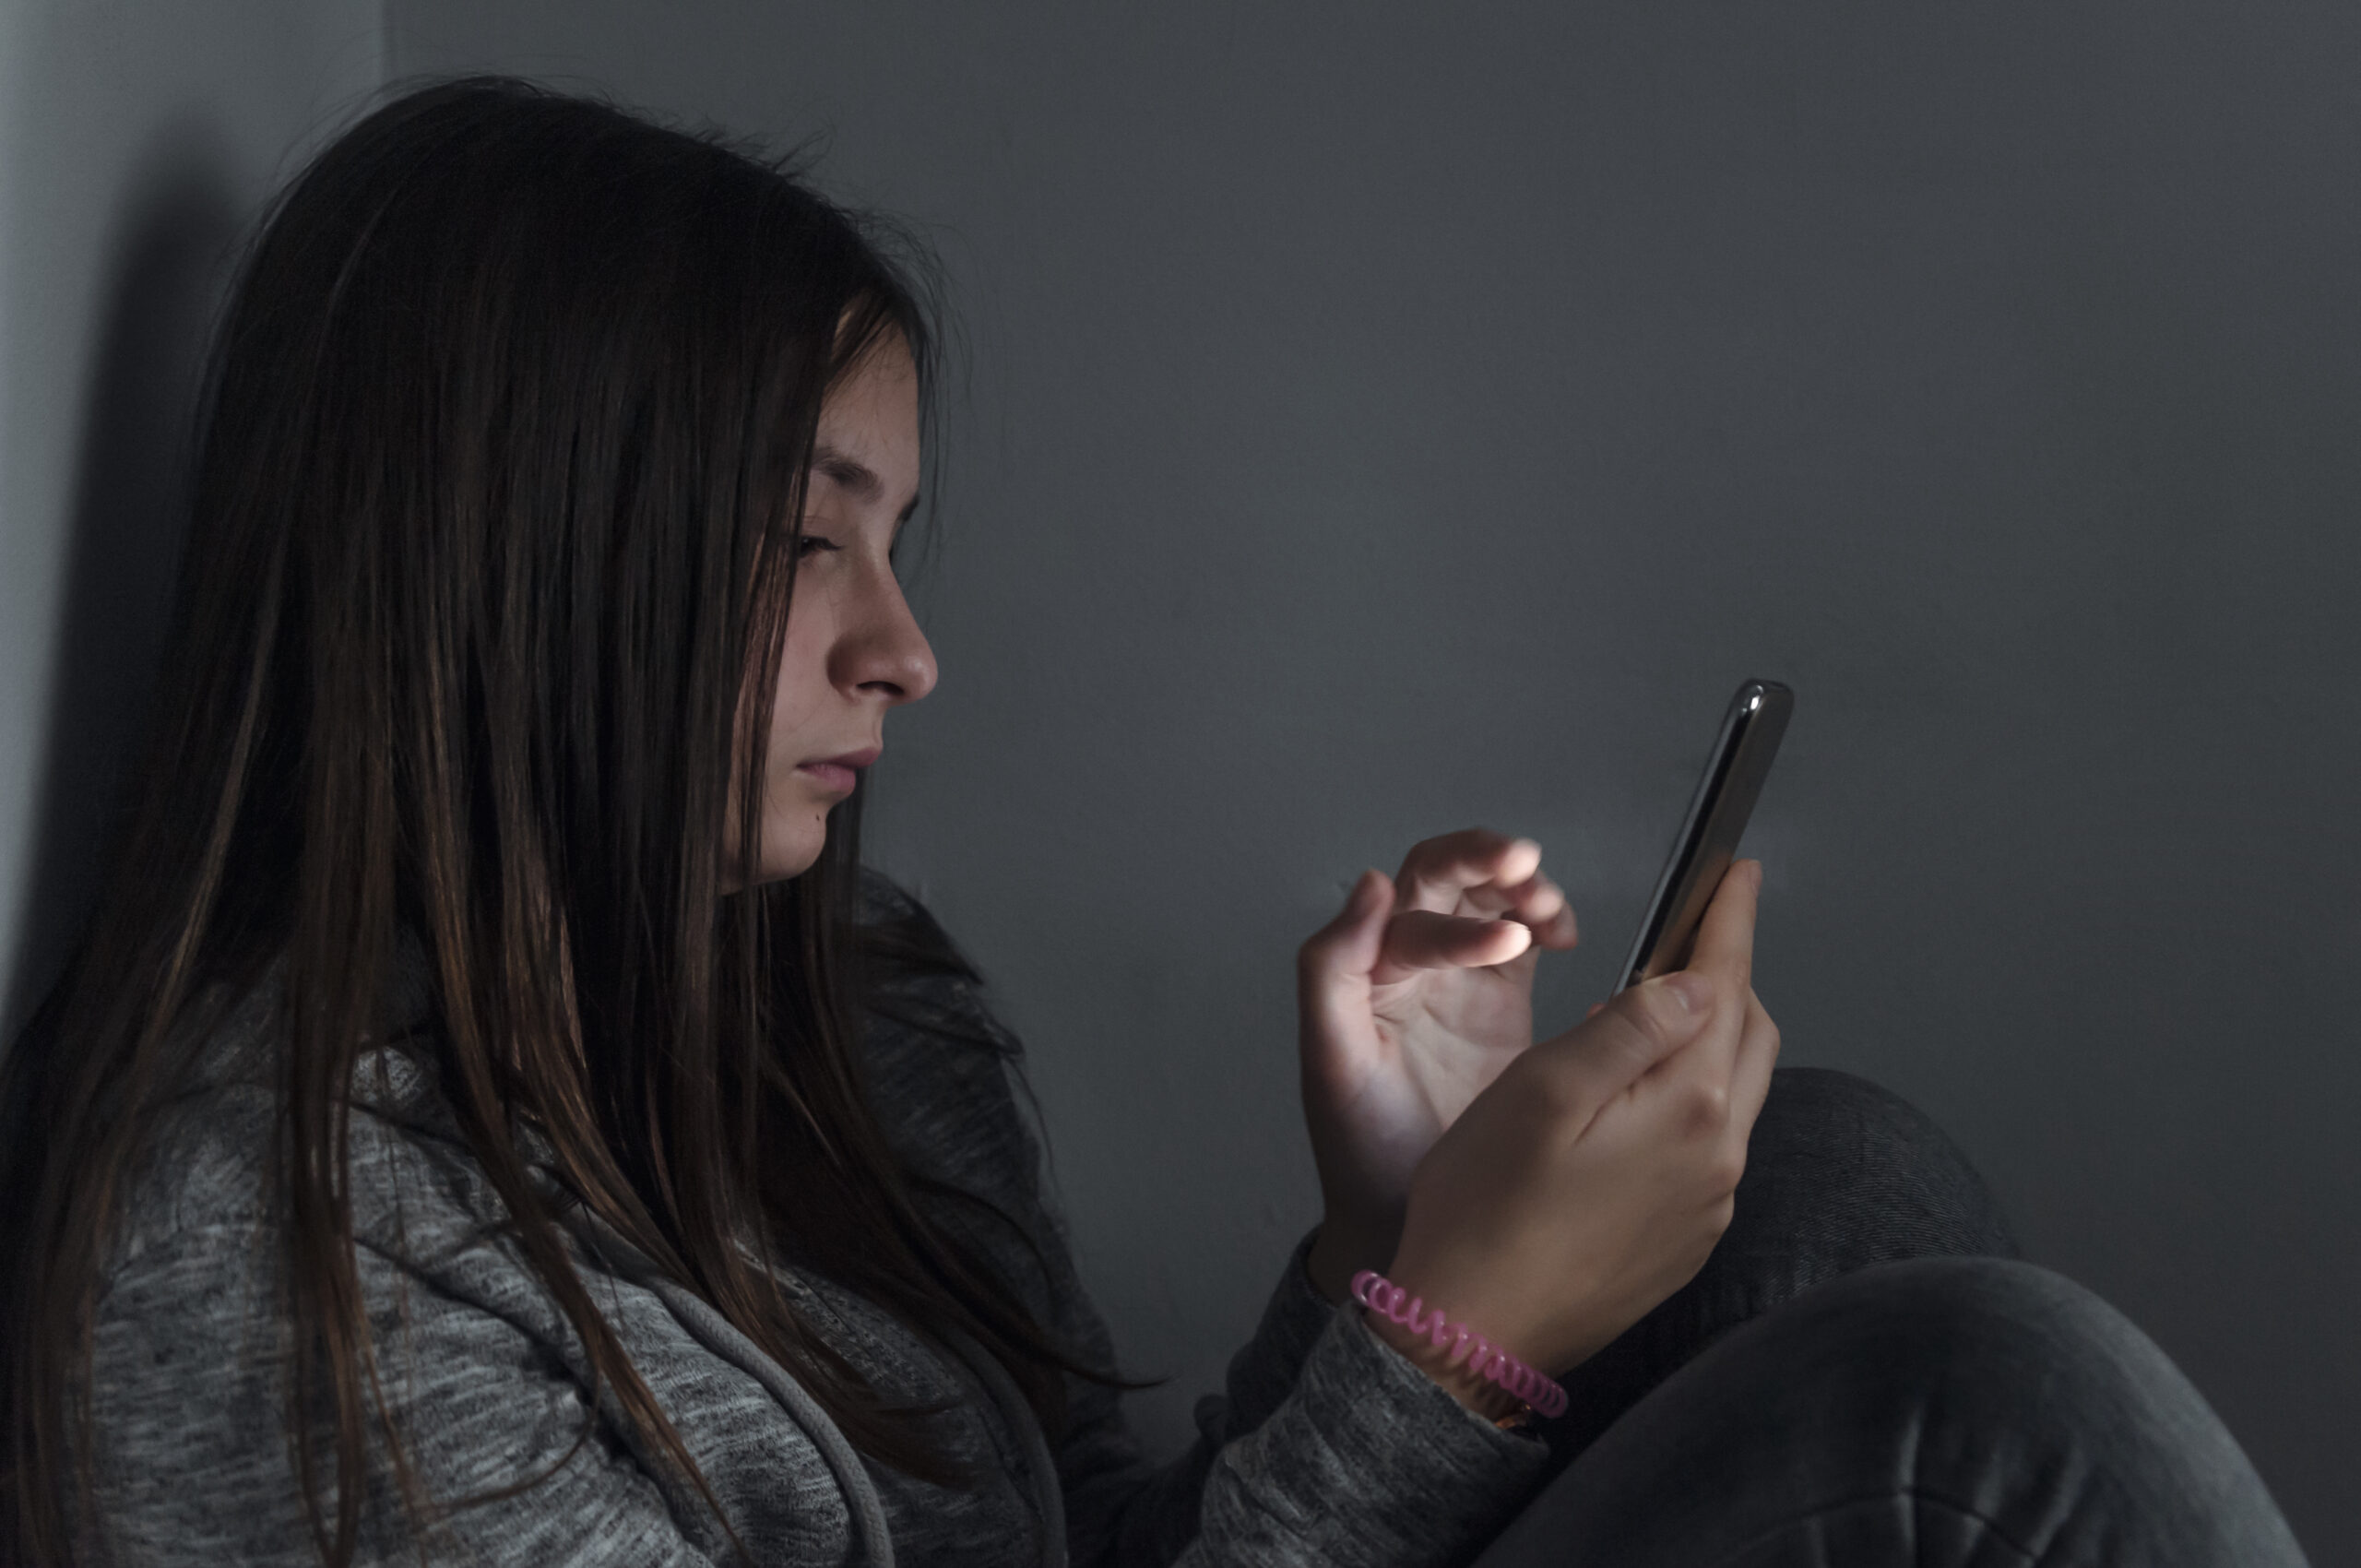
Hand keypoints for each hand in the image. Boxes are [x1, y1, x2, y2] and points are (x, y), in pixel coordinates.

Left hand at [1296, 828, 1580, 1300]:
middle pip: (1443, 877)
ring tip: (1551, 914)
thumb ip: (1333, 969)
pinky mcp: (1499, 1002)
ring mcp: (1456, 978)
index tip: (1509, 945)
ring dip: (1519, 886)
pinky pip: (1522, 937)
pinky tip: (1565, 938)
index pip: (1411, 909)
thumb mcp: (1332, 1061)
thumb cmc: (1363, 1148)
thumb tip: (1368, 881)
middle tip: (1527, 866)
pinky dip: (1545, 921)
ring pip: (1485, 897)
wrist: (1409, 1221)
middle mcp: (1408, 963)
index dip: (1460, 919)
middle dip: (1484, 859)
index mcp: (1368, 970)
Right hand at [1367, 859, 1778, 1407]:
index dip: (1731, 920)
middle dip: (1724, 976)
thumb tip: (1696, 980)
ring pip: (1731, 1094)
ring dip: (1702, 1042)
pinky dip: (1684, 1103)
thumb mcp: (1542, 1090)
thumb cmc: (1483, 1210)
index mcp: (1690, 1108)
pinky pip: (1707, 1149)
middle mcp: (1719, 1159)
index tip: (1740, 874)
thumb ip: (1629, 1027)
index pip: (1727, 986)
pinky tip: (1625, 1106)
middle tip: (1688, 935)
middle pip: (1748, 1037)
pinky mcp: (1683, 1242)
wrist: (1470, 1336)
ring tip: (1637, 1017)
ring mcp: (1707, 1208)